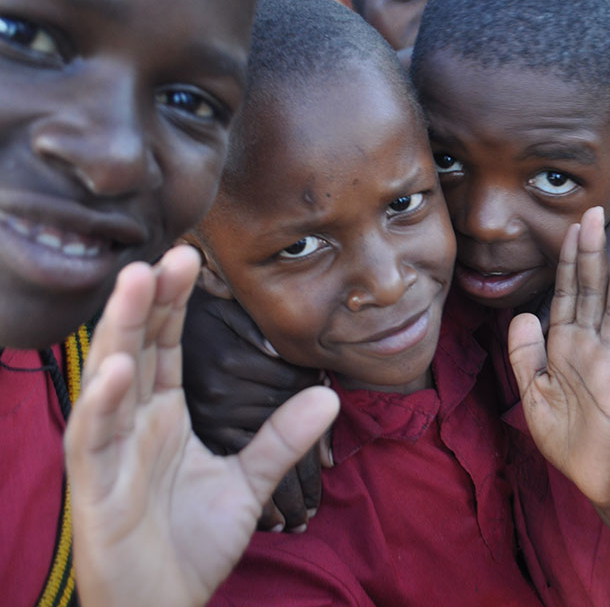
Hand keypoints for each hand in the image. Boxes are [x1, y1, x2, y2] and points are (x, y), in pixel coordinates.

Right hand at [65, 246, 339, 606]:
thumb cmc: (190, 543)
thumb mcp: (247, 482)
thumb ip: (282, 437)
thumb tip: (329, 393)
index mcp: (163, 417)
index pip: (167, 347)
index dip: (175, 303)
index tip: (191, 257)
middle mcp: (131, 425)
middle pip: (137, 348)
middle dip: (150, 299)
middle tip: (171, 250)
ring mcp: (109, 453)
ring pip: (110, 380)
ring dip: (122, 330)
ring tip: (138, 280)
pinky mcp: (96, 489)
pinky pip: (94, 440)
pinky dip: (105, 403)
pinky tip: (120, 367)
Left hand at [508, 207, 609, 508]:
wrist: (589, 474)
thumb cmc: (563, 430)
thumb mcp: (533, 390)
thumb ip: (525, 353)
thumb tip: (522, 314)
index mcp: (567, 343)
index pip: (568, 293)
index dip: (569, 261)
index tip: (571, 226)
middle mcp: (592, 345)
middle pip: (594, 292)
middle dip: (594, 254)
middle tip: (596, 212)